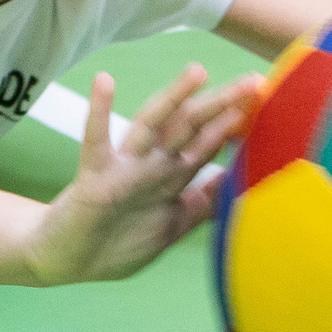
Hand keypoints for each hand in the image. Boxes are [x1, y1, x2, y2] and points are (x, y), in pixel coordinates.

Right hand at [24, 65, 260, 285]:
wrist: (64, 260)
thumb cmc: (115, 242)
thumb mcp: (169, 226)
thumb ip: (200, 205)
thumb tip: (237, 187)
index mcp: (170, 178)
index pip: (208, 144)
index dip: (236, 125)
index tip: (266, 102)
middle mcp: (151, 165)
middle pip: (191, 129)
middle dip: (222, 106)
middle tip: (255, 82)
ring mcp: (123, 168)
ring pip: (153, 126)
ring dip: (174, 98)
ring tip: (198, 71)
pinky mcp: (94, 176)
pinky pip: (96, 140)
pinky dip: (99, 111)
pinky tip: (105, 81)